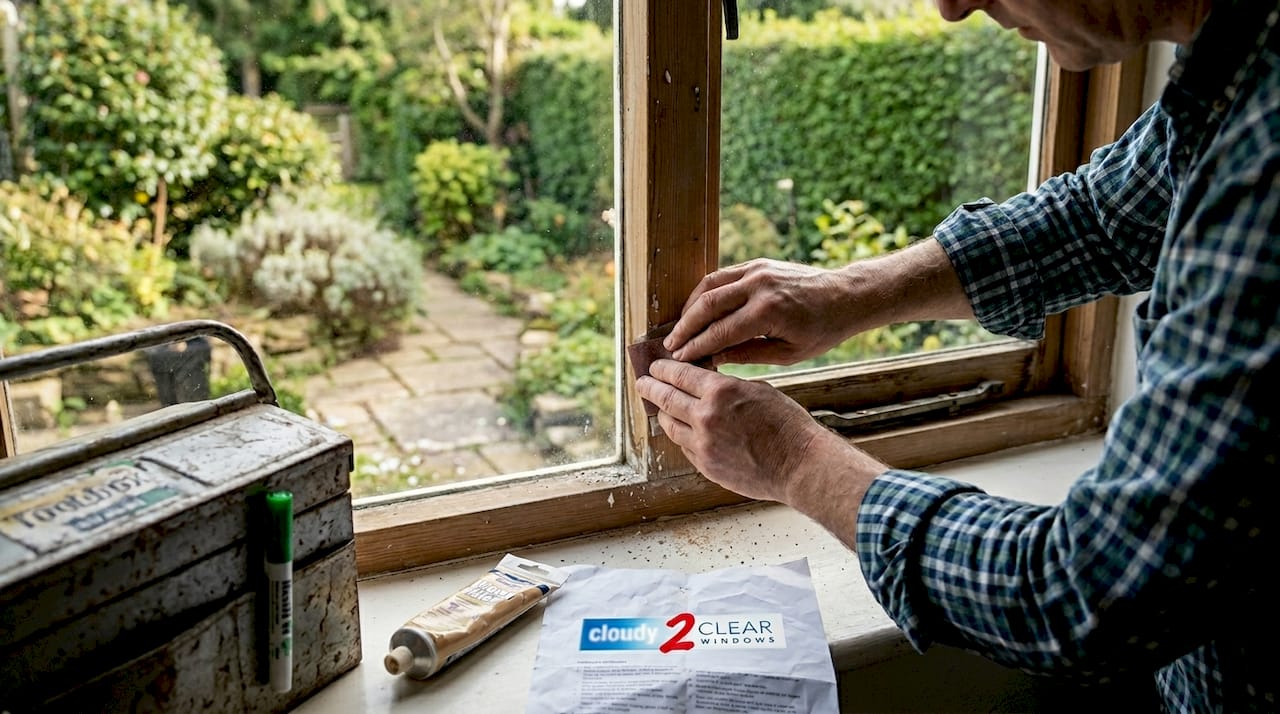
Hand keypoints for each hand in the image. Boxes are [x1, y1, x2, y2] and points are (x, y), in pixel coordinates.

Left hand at [635, 359, 874, 505]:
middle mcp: (706, 416)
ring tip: (659, 407)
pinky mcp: (706, 466)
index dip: (663, 369)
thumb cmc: (787, 425)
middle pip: (666, 398)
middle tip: (642, 383)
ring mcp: (702, 444)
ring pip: (670, 425)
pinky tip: (681, 429)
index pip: (680, 374)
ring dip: (663, 413)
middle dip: (651, 388)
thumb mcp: (759, 390)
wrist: (800, 466)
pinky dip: (680, 435)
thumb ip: (728, 387)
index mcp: (721, 391)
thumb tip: (708, 385)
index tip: (655, 366)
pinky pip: (684, 446)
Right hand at [663, 259, 863, 365]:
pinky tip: (697, 309)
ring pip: (709, 285)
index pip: (720, 331)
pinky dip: (705, 292)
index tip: (680, 359)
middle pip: (706, 305)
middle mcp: (759, 286)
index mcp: (768, 312)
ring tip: (680, 328)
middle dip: (685, 327)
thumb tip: (713, 358)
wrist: (845, 296)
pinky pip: (722, 276)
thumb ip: (747, 354)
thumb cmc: (821, 331)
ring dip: (689, 307)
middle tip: (671, 345)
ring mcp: (757, 270)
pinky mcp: (758, 263)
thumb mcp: (788, 353)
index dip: (696, 347)